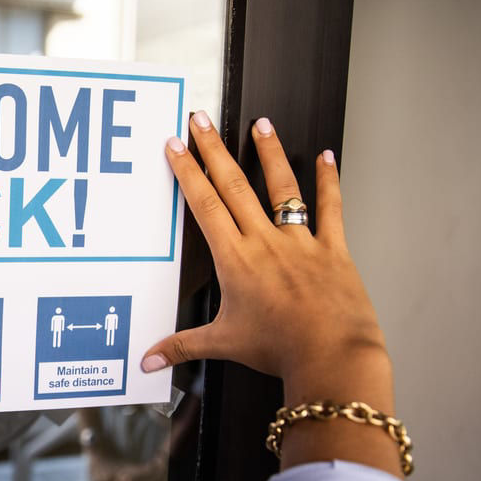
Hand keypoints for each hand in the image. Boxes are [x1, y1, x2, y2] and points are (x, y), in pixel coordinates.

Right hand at [140, 112, 399, 475]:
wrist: (331, 356)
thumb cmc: (280, 350)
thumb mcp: (224, 344)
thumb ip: (182, 346)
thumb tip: (148, 360)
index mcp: (236, 260)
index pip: (205, 205)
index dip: (188, 172)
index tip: (176, 145)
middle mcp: (265, 242)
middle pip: (233, 185)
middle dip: (214, 149)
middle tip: (201, 120)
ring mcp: (300, 241)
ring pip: (281, 187)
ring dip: (268, 153)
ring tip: (261, 123)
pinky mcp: (333, 249)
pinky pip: (330, 208)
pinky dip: (328, 181)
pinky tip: (326, 156)